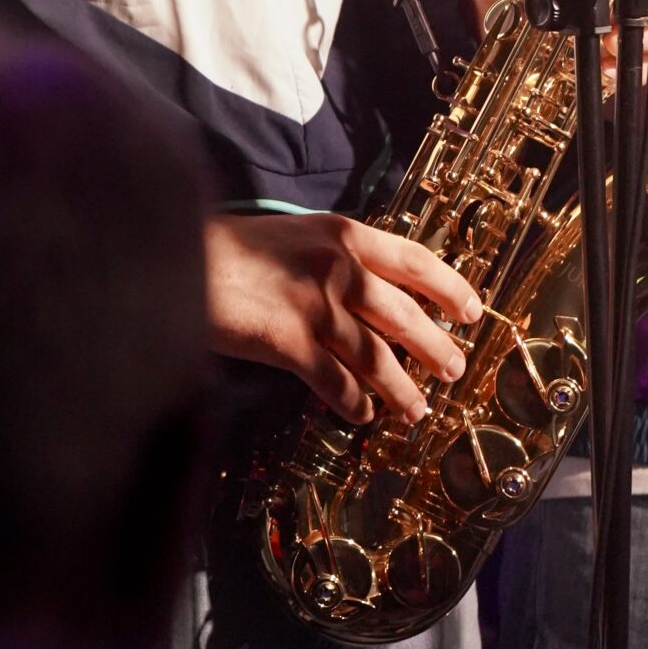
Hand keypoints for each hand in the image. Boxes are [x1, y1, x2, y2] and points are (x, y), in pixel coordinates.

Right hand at [206, 212, 484, 424]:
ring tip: (417, 409)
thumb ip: (331, 256)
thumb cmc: (227, 247)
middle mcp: (339, 268)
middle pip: (406, 315)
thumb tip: (367, 292)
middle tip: (454, 370)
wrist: (177, 256)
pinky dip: (355, 403)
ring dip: (403, 389)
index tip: (471, 311)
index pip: (415, 259)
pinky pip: (337, 383)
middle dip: (436, 348)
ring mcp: (317, 307)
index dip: (449, 287)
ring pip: (378, 358)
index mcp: (343, 234)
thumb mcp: (291, 234)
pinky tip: (363, 414)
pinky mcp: (290, 344)